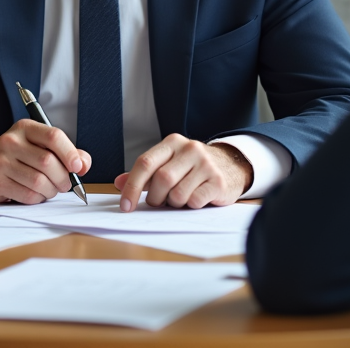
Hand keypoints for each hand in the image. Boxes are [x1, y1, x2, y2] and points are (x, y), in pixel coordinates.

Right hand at [0, 119, 91, 203]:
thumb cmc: (18, 156)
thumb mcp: (39, 145)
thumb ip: (66, 152)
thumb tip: (84, 164)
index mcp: (25, 128)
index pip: (53, 136)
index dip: (70, 153)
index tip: (78, 167)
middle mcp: (11, 141)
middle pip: (48, 162)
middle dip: (63, 178)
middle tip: (66, 184)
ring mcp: (1, 161)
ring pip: (39, 181)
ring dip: (51, 190)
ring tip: (50, 189)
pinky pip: (28, 195)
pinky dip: (38, 198)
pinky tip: (36, 194)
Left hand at [114, 135, 251, 211]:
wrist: (230, 166)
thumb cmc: (192, 167)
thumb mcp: (168, 164)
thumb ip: (144, 174)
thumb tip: (119, 182)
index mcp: (172, 143)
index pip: (145, 163)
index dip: (132, 186)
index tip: (125, 206)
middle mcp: (190, 149)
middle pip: (161, 180)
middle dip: (156, 198)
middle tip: (160, 201)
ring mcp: (206, 164)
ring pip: (177, 194)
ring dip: (174, 203)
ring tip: (180, 198)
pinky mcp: (218, 181)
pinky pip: (194, 201)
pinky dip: (190, 206)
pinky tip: (195, 198)